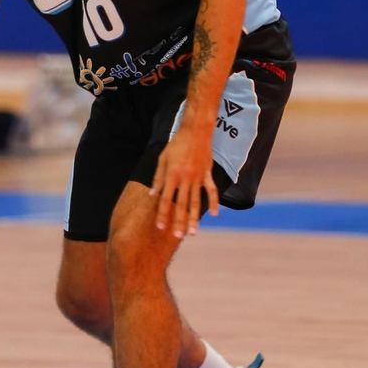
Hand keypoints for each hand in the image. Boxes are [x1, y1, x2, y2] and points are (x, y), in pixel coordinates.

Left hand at [149, 124, 219, 238]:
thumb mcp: (162, 159)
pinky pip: (212, 190)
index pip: (165, 199)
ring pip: (196, 201)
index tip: (160, 227)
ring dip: (194, 218)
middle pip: (181, 204)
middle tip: (177, 236)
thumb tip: (152, 195)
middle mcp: (185, 179)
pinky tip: (215, 214)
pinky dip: (214, 202)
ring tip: (193, 233)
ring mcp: (198, 177)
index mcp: (172, 175)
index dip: (162, 214)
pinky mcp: (208, 174)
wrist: (196, 131)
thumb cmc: (176, 144)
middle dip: (178, 221)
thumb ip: (158, 178)